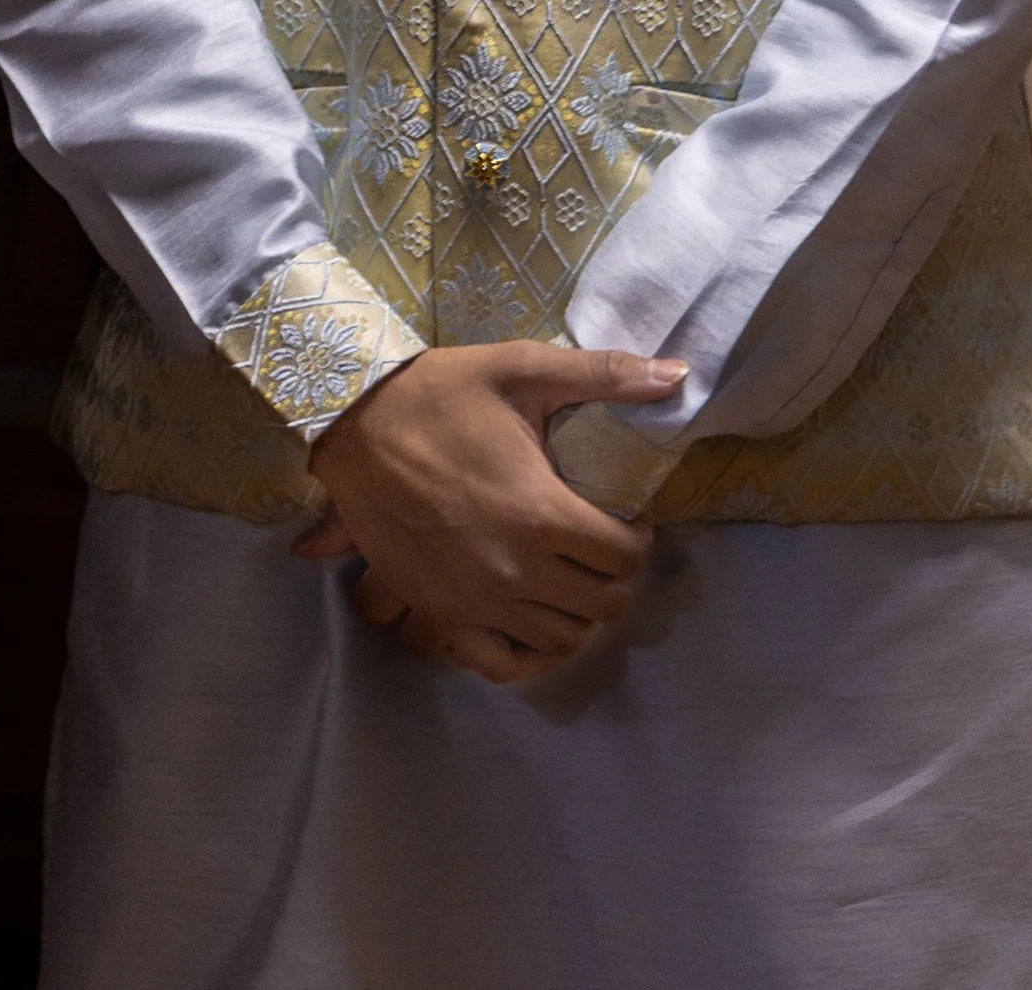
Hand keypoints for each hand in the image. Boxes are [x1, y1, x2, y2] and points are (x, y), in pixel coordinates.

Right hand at [298, 340, 683, 686]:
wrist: (352, 421)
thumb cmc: (440, 393)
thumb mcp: (521, 369)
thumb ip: (604, 375)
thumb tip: (679, 374)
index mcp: (542, 514)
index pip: (624, 557)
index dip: (636, 537)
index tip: (624, 519)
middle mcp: (515, 570)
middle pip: (600, 604)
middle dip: (612, 575)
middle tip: (599, 546)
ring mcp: (475, 599)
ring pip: (560, 639)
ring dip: (576, 612)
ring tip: (568, 577)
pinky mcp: (441, 612)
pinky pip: (502, 663)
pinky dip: (528, 653)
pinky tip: (531, 621)